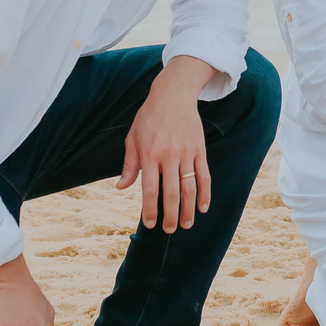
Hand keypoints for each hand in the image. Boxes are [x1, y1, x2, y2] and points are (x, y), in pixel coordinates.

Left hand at [117, 55, 213, 232]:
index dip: (150, 209)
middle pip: (171, 193)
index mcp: (149, 154)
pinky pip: (204, 175)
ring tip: (185, 225)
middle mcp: (168, 155)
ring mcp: (186, 153)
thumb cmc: (149, 117)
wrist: (173, 95)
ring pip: (189, 188)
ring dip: (187, 210)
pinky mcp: (199, 149)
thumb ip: (129, 164)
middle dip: (170, 216)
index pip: (149, 189)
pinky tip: (202, 207)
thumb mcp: (133, 138)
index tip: (150, 224)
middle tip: (168, 230)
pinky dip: (205, 193)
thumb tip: (121, 187)